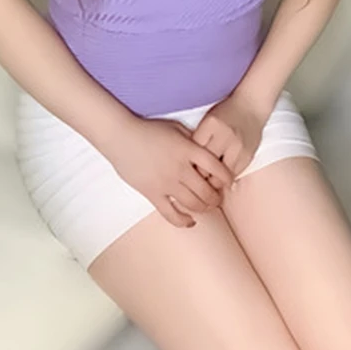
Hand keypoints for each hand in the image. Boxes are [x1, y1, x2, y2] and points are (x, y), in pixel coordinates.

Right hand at [108, 115, 233, 227]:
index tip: (229, 182)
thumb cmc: (148, 129)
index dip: (227, 177)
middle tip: (219, 198)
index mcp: (187, 150)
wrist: (121, 137)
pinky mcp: (152, 193)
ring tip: (207, 208)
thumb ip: (193, 139)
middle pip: (207, 191)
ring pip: (193, 204)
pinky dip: (183, 221)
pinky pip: (171, 213)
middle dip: (217, 198)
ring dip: (204, 209)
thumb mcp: (175, 128)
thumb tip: (207, 149)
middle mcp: (180, 168)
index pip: (216, 167)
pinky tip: (191, 221)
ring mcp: (166, 183)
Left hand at [192, 92, 266, 186]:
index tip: (186, 167)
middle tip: (195, 178)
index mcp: (211, 124)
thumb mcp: (208, 120)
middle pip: (206, 165)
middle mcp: (225, 135)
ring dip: (213, 180)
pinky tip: (222, 175)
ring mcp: (238, 146)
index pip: (194, 151)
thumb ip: (198, 139)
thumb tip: (188, 165)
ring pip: (220, 174)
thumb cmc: (225, 113)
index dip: (188, 162)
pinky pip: (233, 174)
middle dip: (199, 174)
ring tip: (209, 179)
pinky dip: (226, 177)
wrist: (251, 106)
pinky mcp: (248, 155)